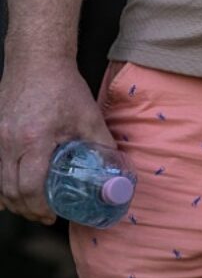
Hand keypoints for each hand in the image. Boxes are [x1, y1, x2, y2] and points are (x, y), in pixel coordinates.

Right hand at [0, 57, 113, 222]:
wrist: (36, 62)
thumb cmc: (63, 87)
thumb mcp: (89, 116)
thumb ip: (102, 144)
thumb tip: (115, 169)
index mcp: (34, 140)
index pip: (30, 187)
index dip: (39, 207)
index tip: (52, 215)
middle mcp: (8, 142)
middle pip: (9, 190)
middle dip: (25, 209)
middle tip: (43, 215)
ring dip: (11, 199)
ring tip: (29, 206)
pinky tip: (9, 192)